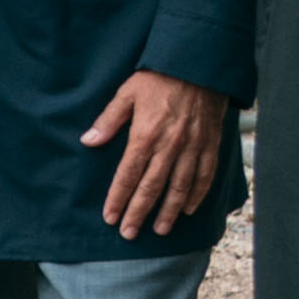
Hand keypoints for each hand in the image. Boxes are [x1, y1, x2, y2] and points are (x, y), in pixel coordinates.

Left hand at [84, 67, 231, 238]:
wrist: (198, 65)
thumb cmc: (158, 78)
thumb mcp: (126, 93)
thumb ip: (108, 121)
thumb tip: (88, 141)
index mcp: (145, 135)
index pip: (128, 175)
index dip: (118, 198)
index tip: (110, 217)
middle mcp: (169, 147)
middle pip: (151, 188)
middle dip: (139, 213)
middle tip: (129, 233)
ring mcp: (192, 148)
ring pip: (180, 188)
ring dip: (169, 212)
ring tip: (160, 230)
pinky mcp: (210, 145)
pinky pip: (205, 176)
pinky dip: (197, 195)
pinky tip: (189, 209)